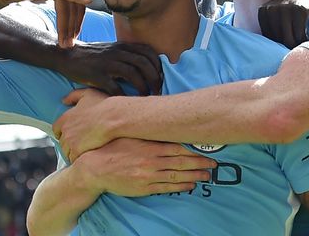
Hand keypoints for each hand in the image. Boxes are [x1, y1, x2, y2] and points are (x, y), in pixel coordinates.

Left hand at [54, 88, 111, 160]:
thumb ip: (73, 96)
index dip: (64, 132)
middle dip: (70, 143)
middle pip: (62, 142)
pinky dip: (79, 158)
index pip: (57, 129)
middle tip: (82, 143)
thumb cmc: (103, 105)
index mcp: (65, 117)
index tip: (72, 134)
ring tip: (86, 149)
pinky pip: (73, 159)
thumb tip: (64, 100)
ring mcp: (70, 141)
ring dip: (74, 152)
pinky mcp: (76, 151)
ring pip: (67, 152)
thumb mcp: (87, 93)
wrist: (113, 118)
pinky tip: (88, 154)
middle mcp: (65, 130)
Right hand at [56, 42, 162, 95]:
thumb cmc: (93, 57)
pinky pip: (114, 87)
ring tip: (146, 97)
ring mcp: (107, 63)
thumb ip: (128, 56)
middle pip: (143, 63)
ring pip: (132, 74)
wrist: (67, 56)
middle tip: (158, 90)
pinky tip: (127, 102)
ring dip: (142, 87)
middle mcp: (117, 52)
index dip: (158, 65)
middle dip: (155, 78)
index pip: (148, 52)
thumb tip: (148, 69)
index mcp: (123, 46)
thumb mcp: (113, 50)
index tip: (161, 77)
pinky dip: (123, 95)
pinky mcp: (96, 75)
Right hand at [72, 138, 215, 196]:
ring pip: (177, 175)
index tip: (207, 148)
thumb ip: (146, 131)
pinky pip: (167, 187)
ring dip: (194, 175)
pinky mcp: (144, 188)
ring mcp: (149, 175)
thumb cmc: (113, 148)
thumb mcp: (130, 135)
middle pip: (182, 161)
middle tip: (214, 163)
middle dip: (200, 163)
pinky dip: (180, 185)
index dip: (194, 148)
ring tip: (207, 175)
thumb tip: (164, 121)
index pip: (178, 146)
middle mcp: (152, 160)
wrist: (95, 168)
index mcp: (149, 145)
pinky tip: (191, 184)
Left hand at [258, 0, 308, 48]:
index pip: (268, 39)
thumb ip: (272, 30)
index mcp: (263, 12)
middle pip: (278, 41)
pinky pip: (300, 36)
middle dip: (290, 47)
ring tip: (305, 44)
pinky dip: (307, 41)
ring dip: (299, 46)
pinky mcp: (300, 10)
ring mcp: (285, 9)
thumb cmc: (295, 7)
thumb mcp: (278, 15)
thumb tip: (269, 56)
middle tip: (300, 47)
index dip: (280, 45)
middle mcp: (272, 9)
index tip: (290, 43)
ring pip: (289, 40)